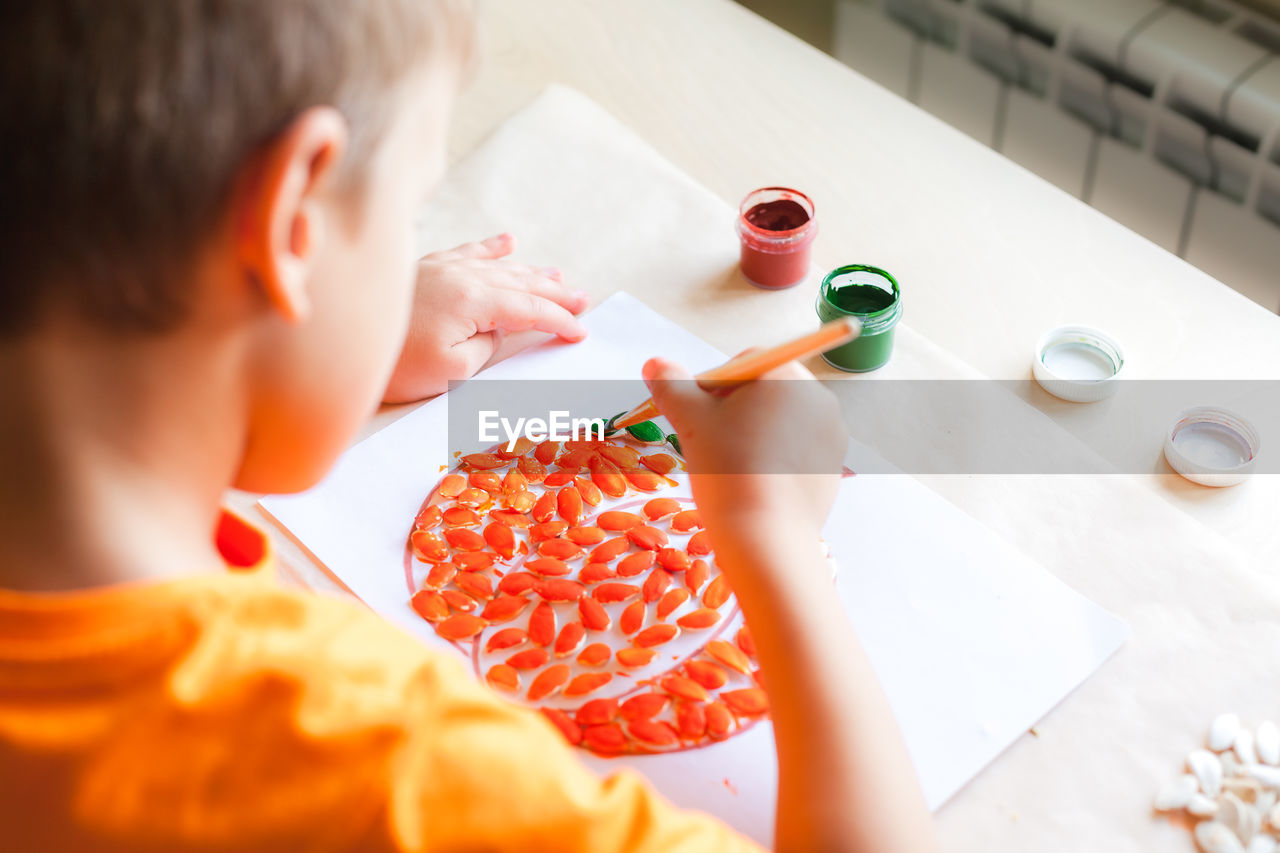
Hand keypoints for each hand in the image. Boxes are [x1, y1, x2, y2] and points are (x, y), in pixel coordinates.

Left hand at [384, 233, 588, 402]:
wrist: (337, 341)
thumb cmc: (396, 364)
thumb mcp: (452, 370)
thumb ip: (485, 346)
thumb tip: (497, 328)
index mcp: (473, 301)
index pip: (529, 310)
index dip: (559, 321)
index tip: (580, 332)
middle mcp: (462, 276)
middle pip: (521, 283)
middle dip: (555, 293)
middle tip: (583, 299)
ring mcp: (442, 267)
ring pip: (499, 266)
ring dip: (532, 271)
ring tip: (558, 275)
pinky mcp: (425, 268)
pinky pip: (468, 251)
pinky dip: (492, 247)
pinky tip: (508, 241)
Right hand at [641, 356, 844, 553]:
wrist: (766, 534)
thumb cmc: (728, 467)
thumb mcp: (690, 419)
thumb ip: (671, 384)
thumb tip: (654, 364)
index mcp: (787, 374)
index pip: (744, 363)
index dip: (715, 386)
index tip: (701, 416)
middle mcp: (819, 396)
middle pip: (766, 391)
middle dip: (738, 410)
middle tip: (715, 441)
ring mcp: (832, 433)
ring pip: (782, 422)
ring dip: (757, 434)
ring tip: (736, 465)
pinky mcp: (834, 465)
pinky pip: (800, 450)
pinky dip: (778, 458)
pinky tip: (758, 482)